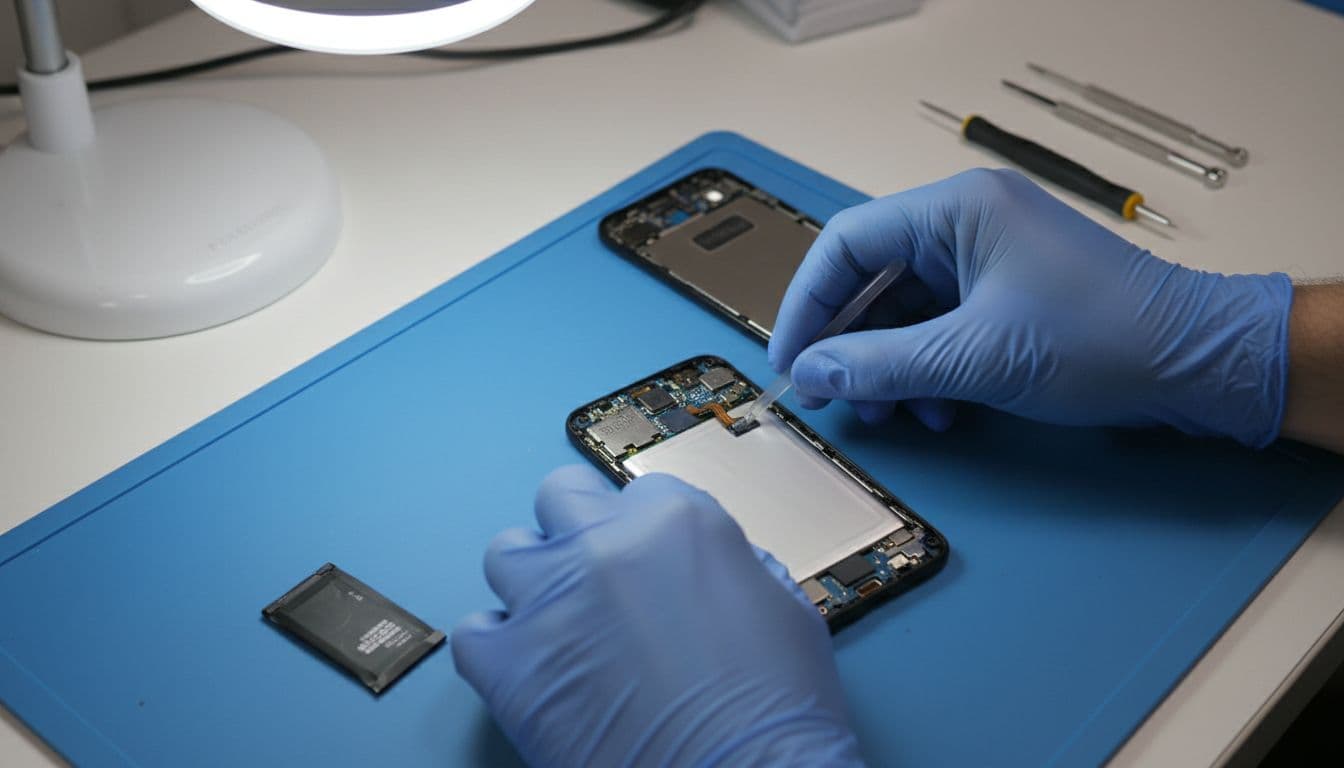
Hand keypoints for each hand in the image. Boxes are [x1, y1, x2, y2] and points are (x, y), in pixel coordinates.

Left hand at [452, 465, 864, 767]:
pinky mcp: (510, 666)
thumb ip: (731, 566)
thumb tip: (708, 567)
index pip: (638, 489)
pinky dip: (497, 647)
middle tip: (594, 573)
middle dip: (576, 530)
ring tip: (559, 620)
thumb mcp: (785, 611)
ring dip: (533, 581)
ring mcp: (550, 602)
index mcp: (676, 522)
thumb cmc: (775, 717)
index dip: (643, 528)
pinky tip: (532, 668)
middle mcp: (604, 546)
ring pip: (507, 553)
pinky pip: (474, 632)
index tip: (643, 556)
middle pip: (560, 498)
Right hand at [768, 169, 1291, 447]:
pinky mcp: (1008, 297)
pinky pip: (940, 329)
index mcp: (956, 211)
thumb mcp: (974, 358)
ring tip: (891, 414)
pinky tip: (939, 410)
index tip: (790, 358)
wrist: (1196, 363)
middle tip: (829, 394)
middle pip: (872, 280)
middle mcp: (968, 225)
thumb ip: (881, 365)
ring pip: (905, 312)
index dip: (806, 303)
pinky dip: (927, 371)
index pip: (847, 243)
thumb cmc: (1104, 338)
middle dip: (850, 345)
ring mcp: (989, 260)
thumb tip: (812, 373)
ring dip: (889, 367)